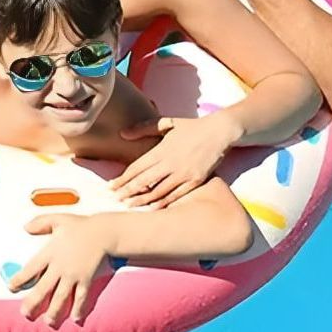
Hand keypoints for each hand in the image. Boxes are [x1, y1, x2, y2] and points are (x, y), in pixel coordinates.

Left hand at [8, 213, 113, 327]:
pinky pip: (81, 299)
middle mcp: (59, 267)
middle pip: (42, 290)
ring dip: (54, 312)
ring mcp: (73, 276)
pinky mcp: (87, 280)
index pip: (30, 270)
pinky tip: (75, 319)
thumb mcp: (59, 220)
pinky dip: (78, 309)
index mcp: (50, 253)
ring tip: (49, 322)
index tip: (11, 288)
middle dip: (32, 304)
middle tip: (26, 314)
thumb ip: (40, 223)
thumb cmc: (83, 226)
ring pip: (60, 298)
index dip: (19, 280)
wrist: (105, 232)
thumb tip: (25, 227)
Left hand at [112, 113, 241, 206]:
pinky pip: (176, 195)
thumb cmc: (192, 127)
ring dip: (142, 200)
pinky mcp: (195, 180)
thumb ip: (144, 128)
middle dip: (127, 192)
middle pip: (144, 181)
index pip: (136, 168)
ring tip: (129, 206)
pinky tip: (153, 208)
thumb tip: (123, 134)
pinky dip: (163, 202)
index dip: (122, 179)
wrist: (220, 131)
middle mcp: (170, 163)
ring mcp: (183, 173)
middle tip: (115, 199)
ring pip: (158, 191)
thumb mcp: (167, 123)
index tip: (111, 186)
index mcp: (161, 150)